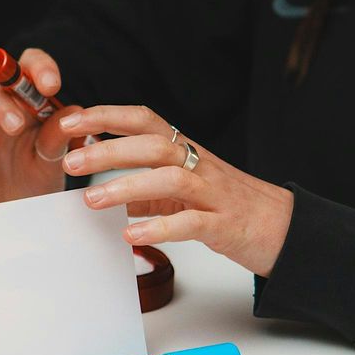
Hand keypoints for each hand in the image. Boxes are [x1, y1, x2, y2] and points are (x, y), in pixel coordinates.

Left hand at [58, 105, 293, 276]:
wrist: (284, 229)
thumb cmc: (230, 207)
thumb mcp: (184, 192)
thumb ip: (146, 189)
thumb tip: (102, 190)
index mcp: (187, 152)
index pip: (145, 122)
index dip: (108, 117)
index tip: (72, 123)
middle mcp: (200, 166)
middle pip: (153, 145)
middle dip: (108, 151)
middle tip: (71, 163)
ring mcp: (214, 194)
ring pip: (170, 179)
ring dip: (127, 186)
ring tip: (92, 200)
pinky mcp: (225, 225)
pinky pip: (191, 223)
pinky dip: (159, 228)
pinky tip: (132, 237)